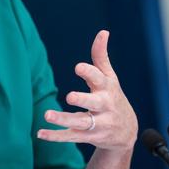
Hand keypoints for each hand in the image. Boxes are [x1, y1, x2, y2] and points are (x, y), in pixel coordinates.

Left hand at [37, 30, 136, 151]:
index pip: (99, 79)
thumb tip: (103, 32)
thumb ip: (101, 56)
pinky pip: (71, 136)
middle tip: (69, 97)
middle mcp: (104, 106)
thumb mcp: (110, 78)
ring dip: (63, 119)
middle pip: (94, 103)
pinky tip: (40, 133)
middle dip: (82, 100)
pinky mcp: (89, 136)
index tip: (78, 67)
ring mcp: (98, 123)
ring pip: (80, 122)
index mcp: (108, 89)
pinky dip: (56, 136)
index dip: (89, 73)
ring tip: (47, 115)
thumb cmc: (113, 97)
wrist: (127, 132)